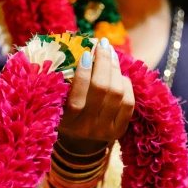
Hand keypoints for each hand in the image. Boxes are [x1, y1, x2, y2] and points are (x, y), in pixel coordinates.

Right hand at [58, 38, 134, 153]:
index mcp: (66, 122)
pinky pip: (129, 103)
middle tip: (103, 45)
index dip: (83, 74)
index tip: (86, 53)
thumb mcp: (59, 101)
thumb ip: (66, 81)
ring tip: (111, 56)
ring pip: (117, 93)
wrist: (80, 142)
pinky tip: (120, 76)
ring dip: (115, 70)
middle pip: (101, 90)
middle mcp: (85, 129)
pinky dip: (126, 85)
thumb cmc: (65, 112)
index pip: (76, 99)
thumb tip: (84, 47)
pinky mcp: (119, 131)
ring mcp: (104, 131)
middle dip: (103, 62)